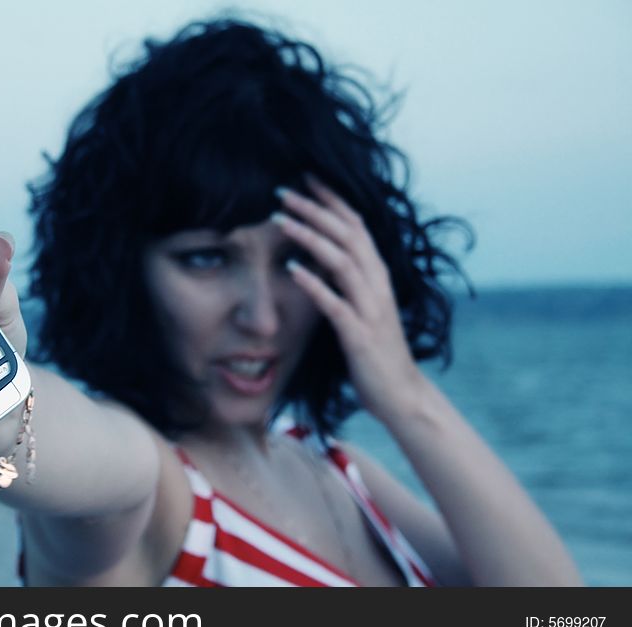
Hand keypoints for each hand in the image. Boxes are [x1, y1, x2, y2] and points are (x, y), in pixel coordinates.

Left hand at [272, 174, 423, 422]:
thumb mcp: (361, 306)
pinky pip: (335, 304)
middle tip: (282, 190)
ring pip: (342, 262)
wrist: (401, 395)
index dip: (331, 199)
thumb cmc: (375, 350)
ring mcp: (371, 310)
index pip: (355, 225)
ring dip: (310, 237)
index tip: (305, 176)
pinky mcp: (360, 336)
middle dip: (315, 208)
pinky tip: (291, 269)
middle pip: (347, 235)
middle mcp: (378, 285)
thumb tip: (314, 257)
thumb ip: (345, 281)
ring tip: (279, 220)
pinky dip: (314, 284)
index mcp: (377, 275)